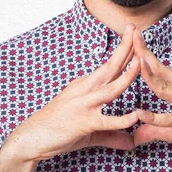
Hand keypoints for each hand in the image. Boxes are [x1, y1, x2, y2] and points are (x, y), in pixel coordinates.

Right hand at [0, 24, 140, 163]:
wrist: (30, 139)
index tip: (135, 37)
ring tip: (141, 62)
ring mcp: (84, 105)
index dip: (123, 51)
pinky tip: (135, 116)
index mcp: (85, 85)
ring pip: (111, 89)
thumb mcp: (89, 130)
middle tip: (136, 29)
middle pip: (110, 66)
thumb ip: (112, 134)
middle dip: (125, 48)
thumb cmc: (57, 130)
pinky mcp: (83, 123)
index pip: (109, 66)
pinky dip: (122, 119)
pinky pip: (106, 121)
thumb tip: (131, 142)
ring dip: (127, 75)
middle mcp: (85, 90)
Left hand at [131, 28, 171, 167]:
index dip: (147, 55)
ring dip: (147, 74)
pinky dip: (154, 117)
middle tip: (132, 34)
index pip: (162, 69)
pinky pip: (170, 118)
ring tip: (133, 60)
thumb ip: (156, 130)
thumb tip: (136, 136)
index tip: (135, 40)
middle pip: (161, 69)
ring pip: (164, 87)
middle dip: (145, 52)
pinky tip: (140, 114)